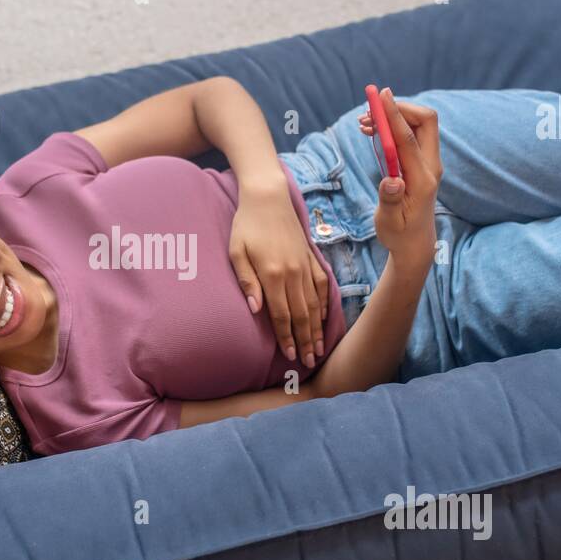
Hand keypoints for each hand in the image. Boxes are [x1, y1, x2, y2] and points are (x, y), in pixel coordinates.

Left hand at [229, 180, 330, 366]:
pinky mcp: (311, 257)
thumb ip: (247, 282)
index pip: (281, 314)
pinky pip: (322, 286)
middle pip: (301, 315)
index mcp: (272, 274)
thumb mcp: (236, 252)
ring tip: (320, 349)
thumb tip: (256, 310)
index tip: (290, 356)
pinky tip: (324, 318)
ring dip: (317, 329)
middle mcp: (292, 273)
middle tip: (309, 363)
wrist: (268, 196)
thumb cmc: (246, 225)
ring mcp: (305, 265)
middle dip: (305, 341)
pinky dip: (324, 304)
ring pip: (314, 304)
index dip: (286, 337)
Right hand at [360, 89, 441, 274]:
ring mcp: (429, 162)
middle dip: (398, 108)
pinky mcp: (423, 162)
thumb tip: (391, 180)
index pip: (408, 138)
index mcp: (423, 179)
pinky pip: (412, 134)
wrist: (415, 244)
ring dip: (394, 116)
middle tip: (368, 112)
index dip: (394, 114)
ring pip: (418, 124)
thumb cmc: (399, 235)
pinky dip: (394, 126)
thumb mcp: (389, 222)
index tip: (380, 95)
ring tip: (364, 124)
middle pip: (424, 120)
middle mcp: (431, 166)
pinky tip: (373, 132)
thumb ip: (390, 200)